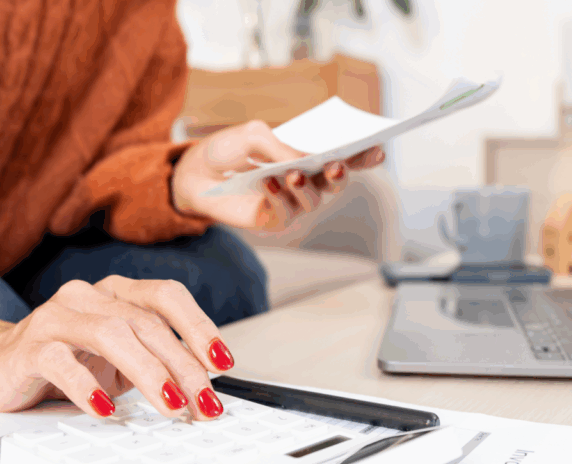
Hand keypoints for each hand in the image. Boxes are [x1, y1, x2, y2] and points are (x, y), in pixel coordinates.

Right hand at [0, 276, 233, 418]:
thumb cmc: (66, 361)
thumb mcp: (118, 362)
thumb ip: (155, 364)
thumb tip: (203, 392)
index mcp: (117, 294)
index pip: (167, 297)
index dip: (200, 326)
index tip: (223, 363)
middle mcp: (89, 297)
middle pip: (146, 323)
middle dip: (183, 366)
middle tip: (204, 403)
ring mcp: (58, 317)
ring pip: (112, 335)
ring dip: (149, 373)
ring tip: (171, 405)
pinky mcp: (30, 346)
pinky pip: (62, 362)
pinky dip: (89, 388)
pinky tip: (107, 410)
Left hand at [171, 120, 385, 230]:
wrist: (193, 173)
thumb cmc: (227, 150)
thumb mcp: (252, 135)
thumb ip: (278, 145)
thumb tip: (300, 162)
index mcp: (307, 156)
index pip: (342, 157)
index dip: (363, 155)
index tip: (378, 148)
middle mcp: (306, 181)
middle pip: (336, 182)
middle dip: (340, 174)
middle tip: (335, 165)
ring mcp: (291, 203)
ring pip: (315, 201)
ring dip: (306, 187)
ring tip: (290, 173)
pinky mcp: (273, 220)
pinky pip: (287, 214)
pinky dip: (280, 198)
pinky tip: (268, 183)